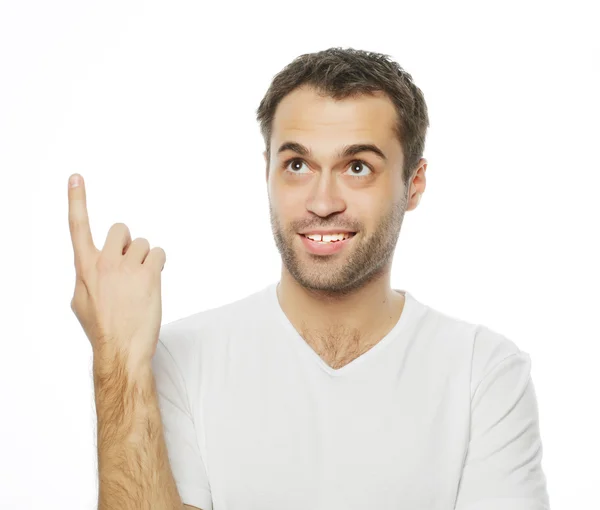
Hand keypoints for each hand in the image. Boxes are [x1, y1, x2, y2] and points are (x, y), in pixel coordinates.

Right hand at [68, 173, 165, 372]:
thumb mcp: (81, 301)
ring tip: (140, 282)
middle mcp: (104, 262)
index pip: (77, 227)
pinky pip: (159, 253)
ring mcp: (127, 267)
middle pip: (121, 229)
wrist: (121, 349)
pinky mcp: (149, 274)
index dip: (77, 200)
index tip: (76, 178)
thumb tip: (94, 264)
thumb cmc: (102, 328)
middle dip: (127, 242)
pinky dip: (158, 263)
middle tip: (129, 263)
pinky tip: (152, 281)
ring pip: (143, 244)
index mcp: (84, 268)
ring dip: (145, 258)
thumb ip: (87, 275)